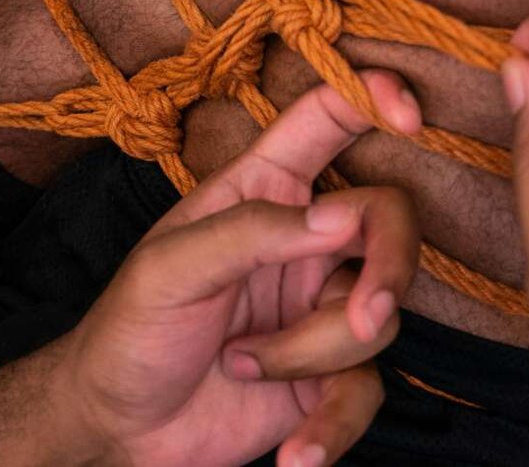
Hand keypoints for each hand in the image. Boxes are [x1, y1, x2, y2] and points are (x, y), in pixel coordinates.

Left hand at [54, 72, 422, 466]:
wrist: (118, 426)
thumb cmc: (131, 328)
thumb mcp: (171, 268)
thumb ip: (253, 232)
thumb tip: (341, 214)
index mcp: (262, 189)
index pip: (328, 120)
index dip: (373, 98)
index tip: (411, 115)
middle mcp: (303, 241)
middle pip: (389, 222)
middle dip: (387, 268)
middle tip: (365, 314)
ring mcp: (320, 308)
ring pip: (377, 316)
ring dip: (309, 353)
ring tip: (237, 365)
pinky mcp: (327, 376)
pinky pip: (364, 395)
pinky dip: (331, 429)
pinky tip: (292, 456)